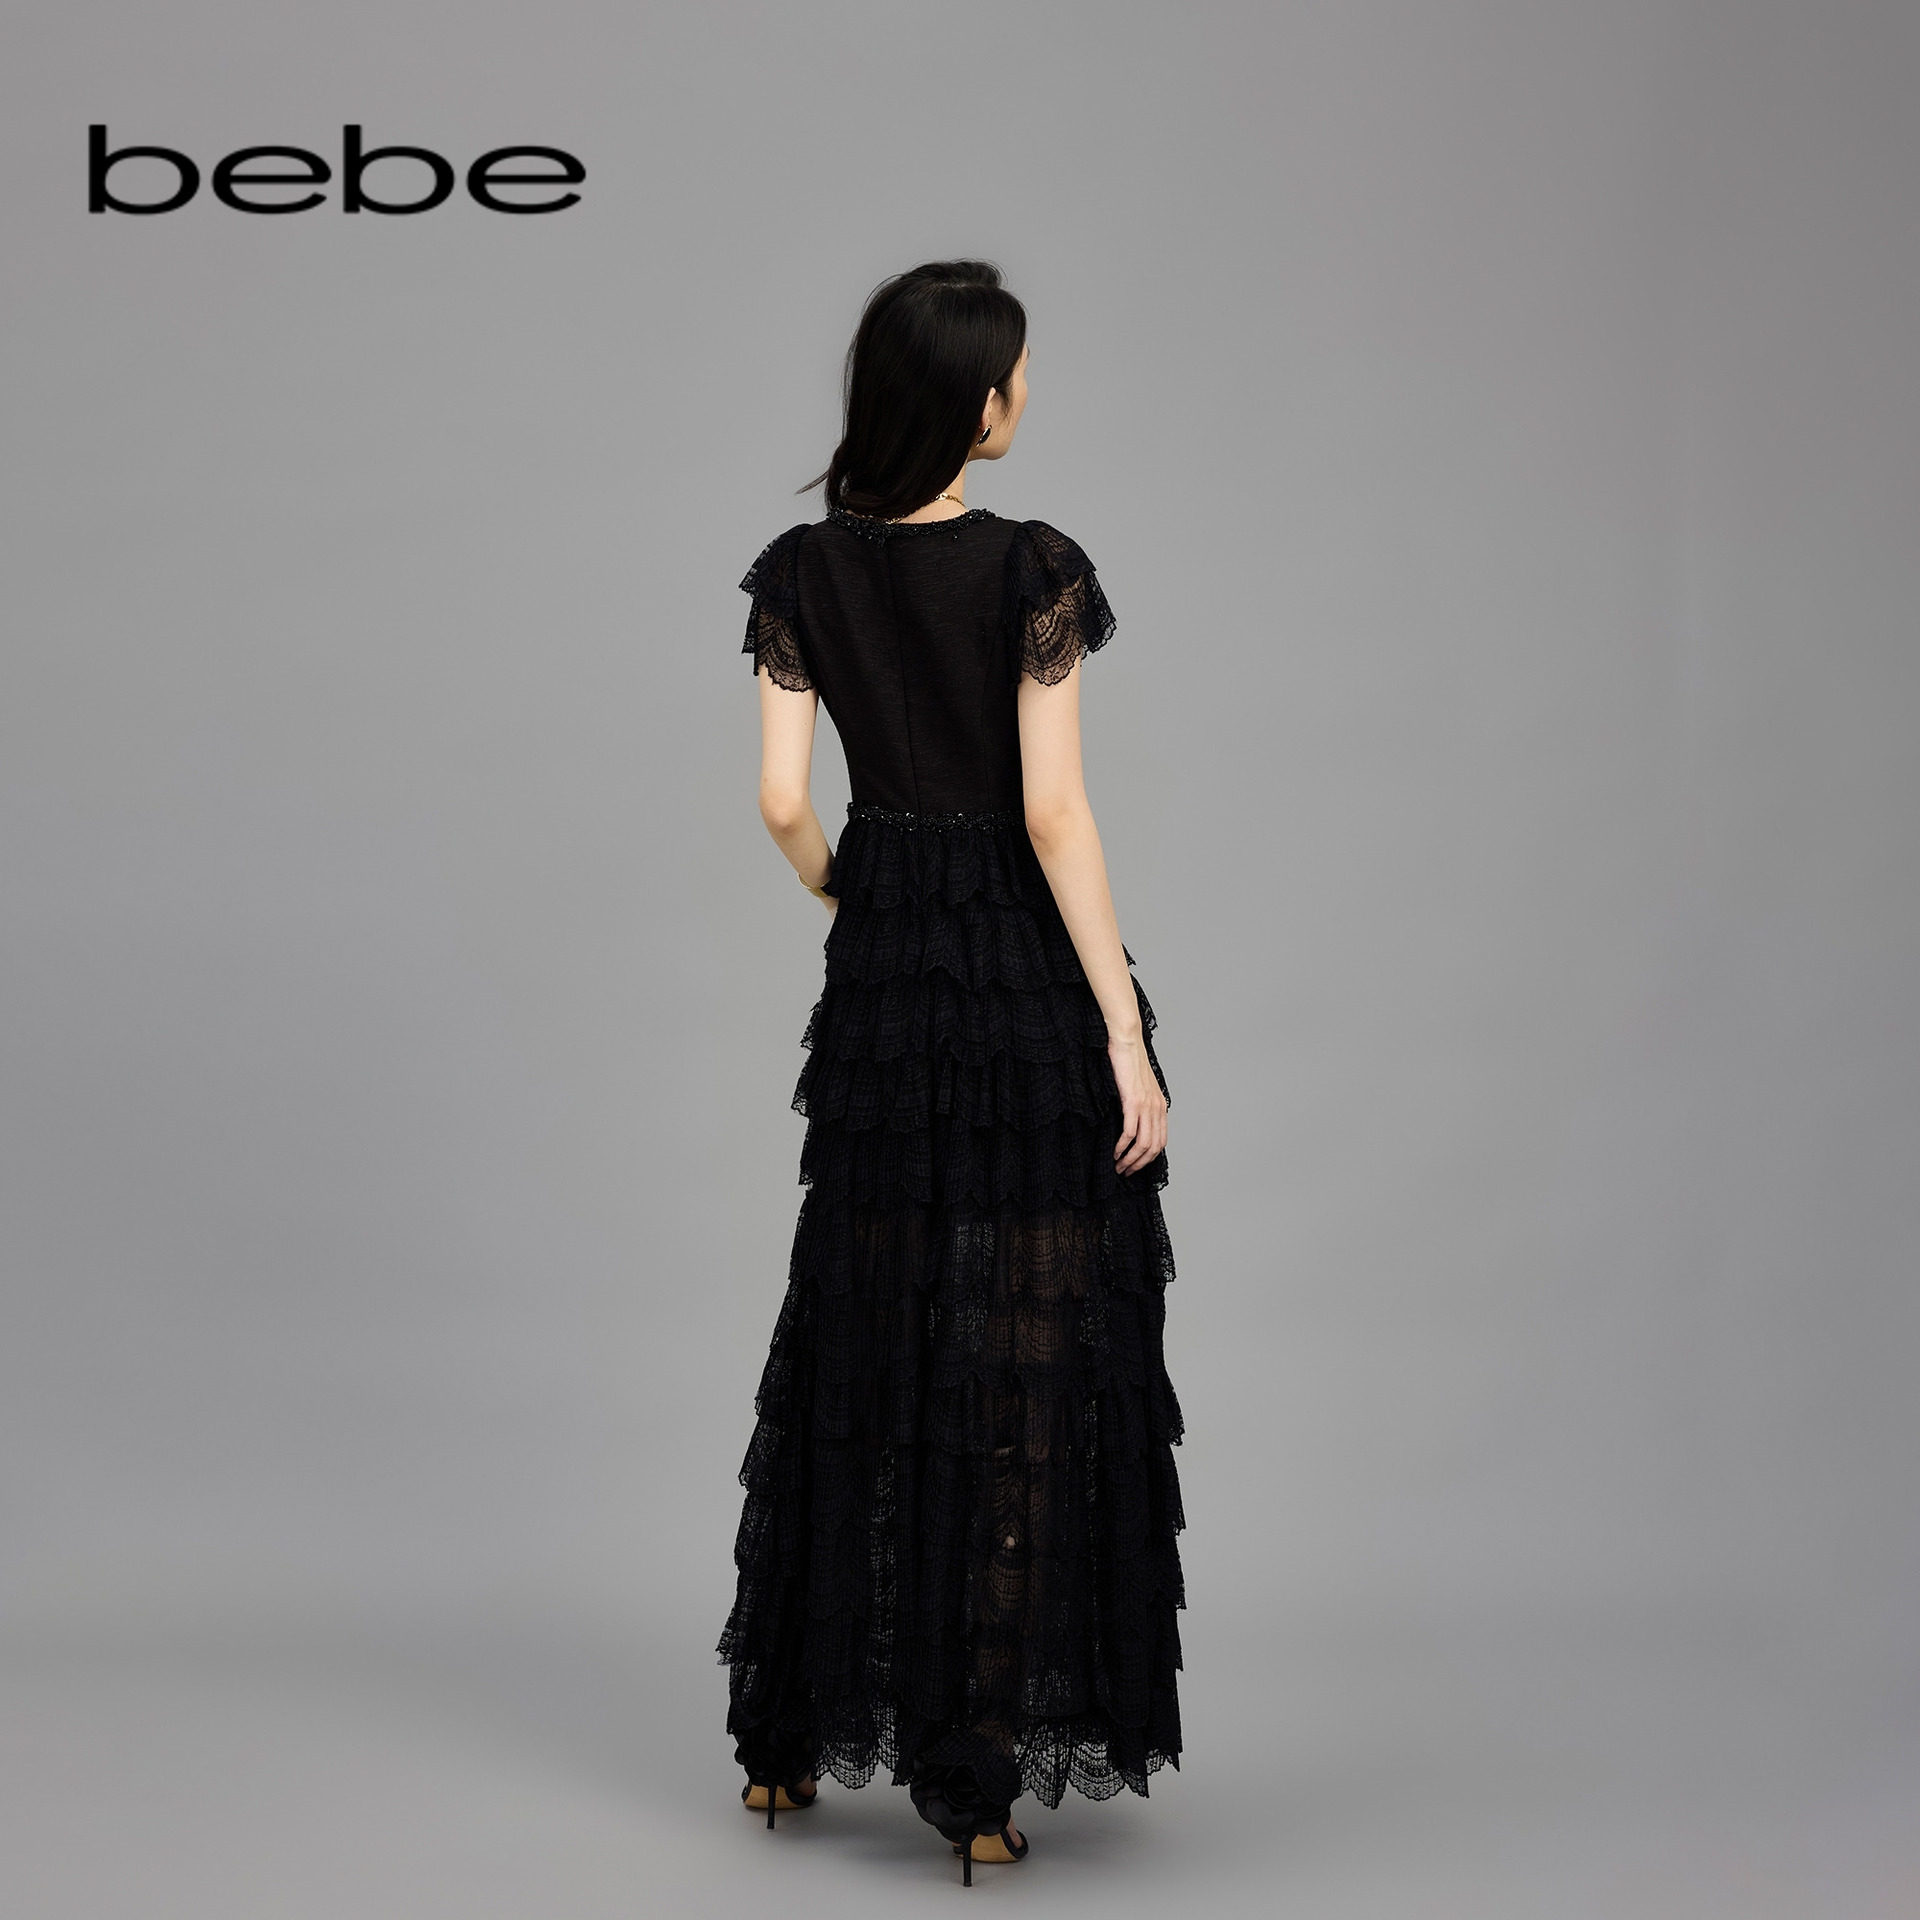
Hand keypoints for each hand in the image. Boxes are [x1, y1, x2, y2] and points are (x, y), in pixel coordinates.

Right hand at [1107, 1032, 1166, 1174]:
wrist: (1126, 1042)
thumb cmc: (1127, 1062)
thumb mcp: (1138, 1087)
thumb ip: (1138, 1104)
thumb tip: (1130, 1121)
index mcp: (1160, 1106)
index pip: (1161, 1142)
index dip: (1148, 1159)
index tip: (1135, 1167)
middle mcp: (1157, 1108)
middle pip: (1153, 1148)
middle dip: (1139, 1164)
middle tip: (1124, 1172)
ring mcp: (1146, 1106)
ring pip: (1143, 1144)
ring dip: (1130, 1160)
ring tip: (1118, 1167)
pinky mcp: (1133, 1102)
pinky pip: (1130, 1133)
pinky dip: (1122, 1147)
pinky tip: (1114, 1153)